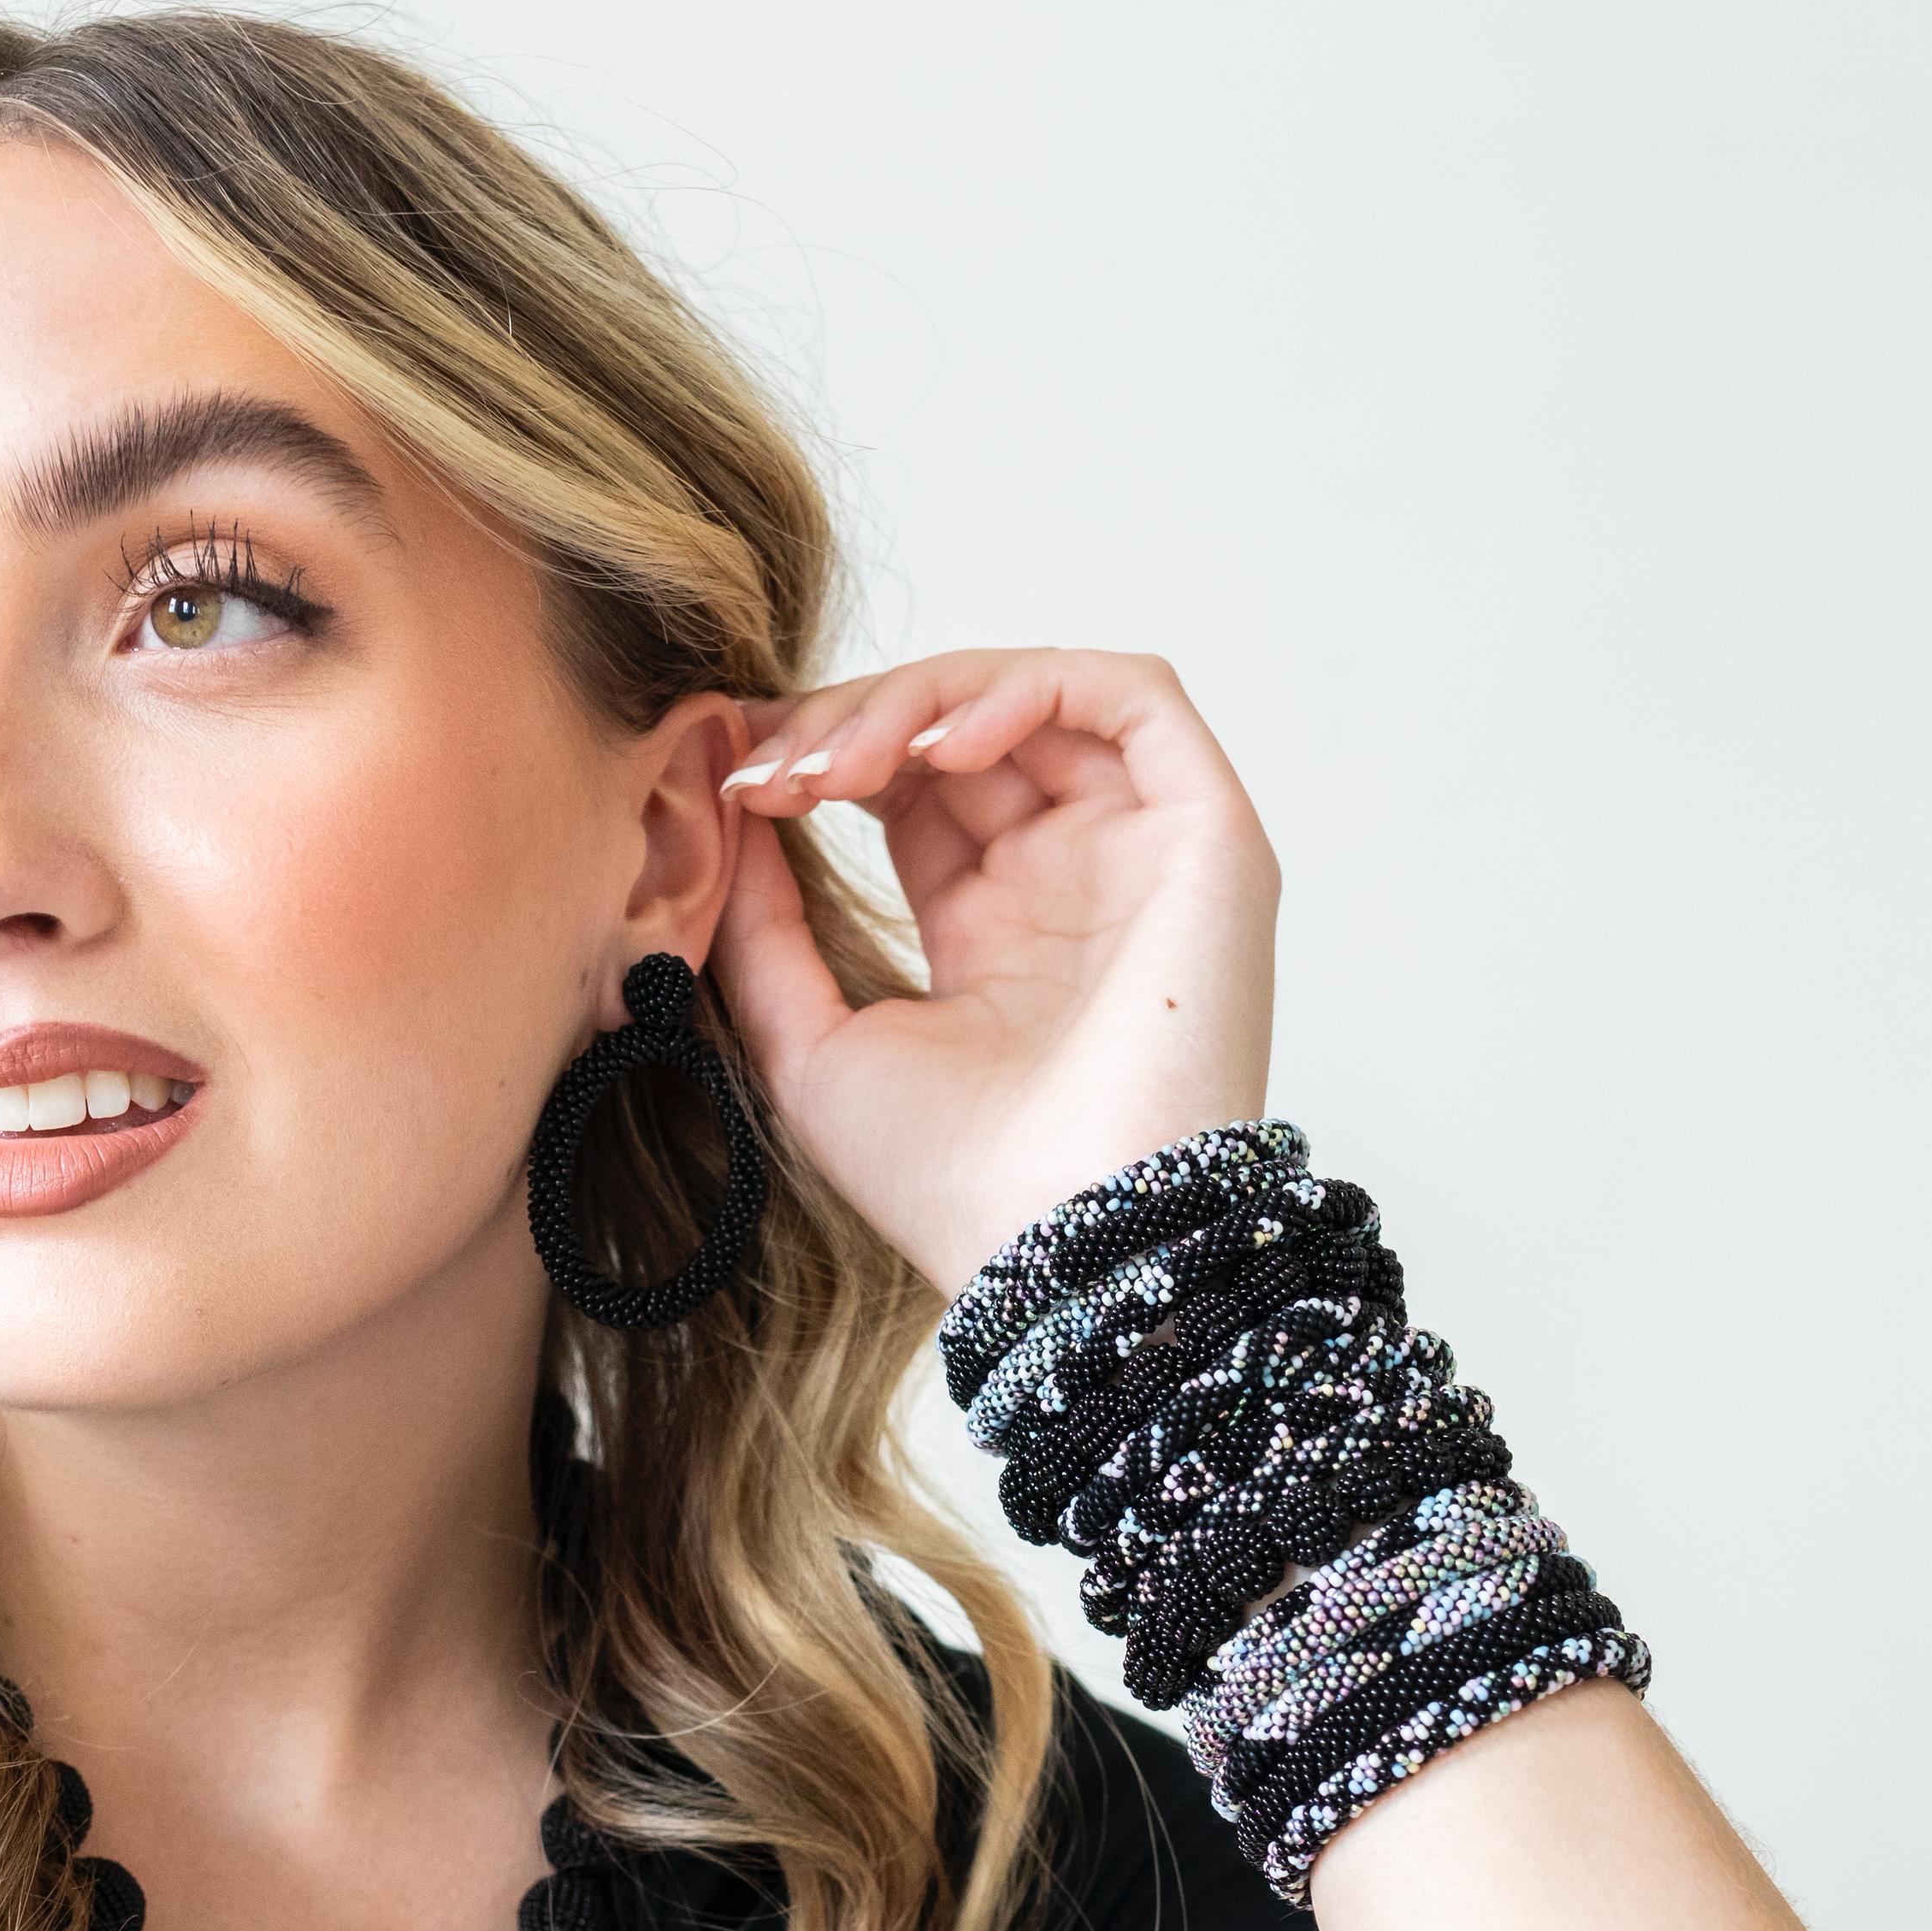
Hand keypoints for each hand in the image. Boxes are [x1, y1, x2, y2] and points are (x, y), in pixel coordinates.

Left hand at [707, 648, 1280, 1297]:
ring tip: (841, 760)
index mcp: (998, 933)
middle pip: (966, 732)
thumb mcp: (811, 1044)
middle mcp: (1076, 882)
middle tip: (774, 768)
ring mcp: (1143, 852)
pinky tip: (940, 745)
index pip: (912, 790)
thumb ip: (766, 930)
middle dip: (856, 723)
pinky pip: (1129, 695)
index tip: (738, 782)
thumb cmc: (949, 1181)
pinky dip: (1029, 685)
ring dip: (923, 699)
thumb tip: (725, 815)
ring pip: (1038, 696)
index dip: (826, 759)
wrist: (1062, 1245)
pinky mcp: (1206, 833)